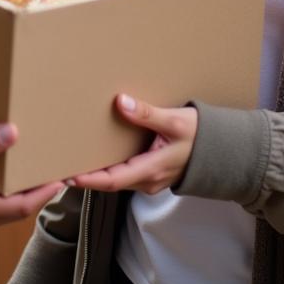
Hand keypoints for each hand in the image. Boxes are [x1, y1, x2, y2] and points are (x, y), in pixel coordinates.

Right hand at [0, 123, 61, 237]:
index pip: (21, 206)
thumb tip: (13, 133)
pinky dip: (10, 191)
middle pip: (18, 209)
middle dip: (40, 191)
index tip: (64, 177)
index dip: (45, 192)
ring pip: (9, 209)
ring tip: (43, 168)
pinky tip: (17, 172)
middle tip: (59, 168)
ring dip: (25, 191)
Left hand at [67, 94, 197, 193]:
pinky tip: (98, 151)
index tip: (67, 174)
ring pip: (117, 177)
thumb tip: (121, 102)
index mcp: (151, 170)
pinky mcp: (151, 172)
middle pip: (109, 181)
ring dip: (96, 171)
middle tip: (60, 164)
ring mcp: (149, 179)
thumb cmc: (201, 136)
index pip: (112, 180)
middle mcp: (147, 180)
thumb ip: (147, 114)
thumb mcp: (175, 121)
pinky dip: (109, 165)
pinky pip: (125, 172)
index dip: (89, 179)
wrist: (223, 151)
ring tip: (73, 156)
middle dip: (85, 175)